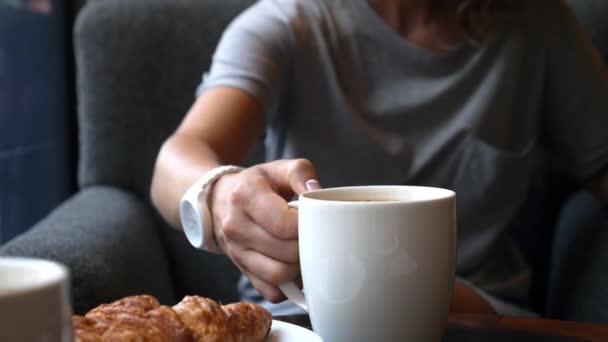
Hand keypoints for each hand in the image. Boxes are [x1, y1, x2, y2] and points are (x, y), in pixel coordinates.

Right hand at [209, 159, 320, 301]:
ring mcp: (236, 253)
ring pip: (278, 275)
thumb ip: (301, 172)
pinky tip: (293, 266)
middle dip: (307, 246)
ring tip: (304, 251)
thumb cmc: (255, 184)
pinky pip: (271, 291)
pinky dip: (288, 286)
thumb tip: (317, 192)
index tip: (312, 218)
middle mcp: (236, 227)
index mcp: (246, 196)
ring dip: (300, 268)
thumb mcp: (277, 168)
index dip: (306, 225)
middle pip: (285, 252)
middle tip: (313, 235)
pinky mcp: (242, 271)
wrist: (219, 201)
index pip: (284, 224)